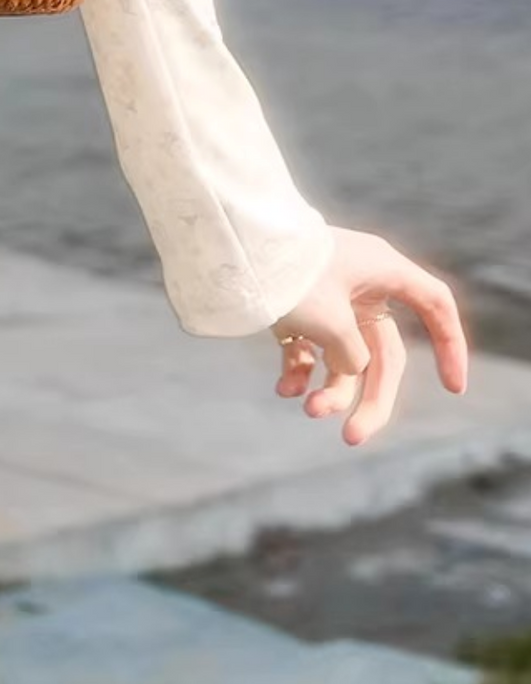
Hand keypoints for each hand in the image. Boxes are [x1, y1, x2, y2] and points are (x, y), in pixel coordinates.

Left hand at [270, 226, 467, 448]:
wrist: (230, 244)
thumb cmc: (287, 273)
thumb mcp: (330, 321)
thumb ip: (352, 355)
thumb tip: (350, 372)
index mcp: (383, 271)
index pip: (435, 305)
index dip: (450, 345)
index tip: (453, 388)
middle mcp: (361, 284)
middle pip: (382, 353)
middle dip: (369, 399)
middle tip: (352, 438)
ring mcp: (329, 298)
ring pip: (344, 358)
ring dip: (329, 390)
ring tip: (307, 409)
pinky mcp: (296, 309)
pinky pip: (308, 350)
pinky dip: (299, 372)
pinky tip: (284, 390)